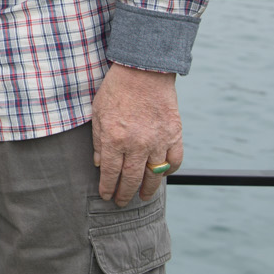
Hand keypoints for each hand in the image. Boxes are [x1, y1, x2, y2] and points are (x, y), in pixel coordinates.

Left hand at [91, 63, 181, 205]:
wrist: (144, 70)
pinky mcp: (174, 135)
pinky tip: (162, 175)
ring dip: (147, 189)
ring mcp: (158, 141)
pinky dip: (169, 171)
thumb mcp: (98, 112)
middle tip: (121, 203)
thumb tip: (99, 164)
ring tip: (142, 197)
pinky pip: (174, 161)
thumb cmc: (117, 89)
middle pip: (131, 179)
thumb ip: (98, 140)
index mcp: (114, 139)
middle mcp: (137, 144)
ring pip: (154, 175)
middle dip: (125, 194)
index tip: (106, 196)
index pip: (110, 173)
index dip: (108, 188)